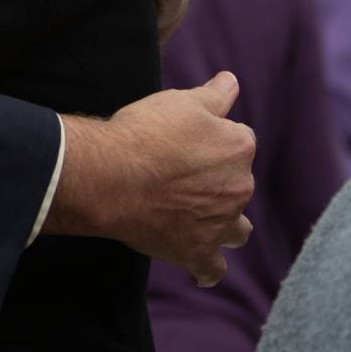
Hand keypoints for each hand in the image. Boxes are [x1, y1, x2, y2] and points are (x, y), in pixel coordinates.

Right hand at [45, 73, 253, 286]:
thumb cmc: (144, 133)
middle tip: (181, 176)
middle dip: (218, 181)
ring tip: (205, 220)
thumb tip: (232, 81)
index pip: (238, 140)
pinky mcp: (197, 252)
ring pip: (237, 230)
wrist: (112, 177)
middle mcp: (238, 187)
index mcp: (238, 148)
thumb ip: (214, 95)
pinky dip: (208, 269)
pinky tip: (202, 270)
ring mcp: (220, 224)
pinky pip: (212, 269)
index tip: (189, 142)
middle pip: (238, 183)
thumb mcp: (180, 102)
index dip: (213, 140)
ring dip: (226, 225)